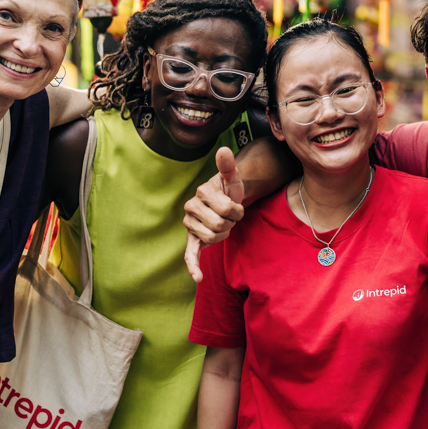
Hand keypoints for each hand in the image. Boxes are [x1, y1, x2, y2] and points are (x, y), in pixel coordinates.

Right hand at [184, 147, 244, 283]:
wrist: (223, 201)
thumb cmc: (229, 190)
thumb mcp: (232, 178)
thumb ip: (228, 166)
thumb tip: (224, 150)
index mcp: (201, 192)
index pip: (226, 209)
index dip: (238, 210)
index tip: (236, 206)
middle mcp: (190, 207)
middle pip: (219, 225)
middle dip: (231, 222)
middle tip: (229, 216)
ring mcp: (189, 224)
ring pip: (212, 238)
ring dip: (224, 234)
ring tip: (223, 225)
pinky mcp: (191, 239)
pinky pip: (190, 254)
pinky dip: (193, 267)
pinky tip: (198, 278)